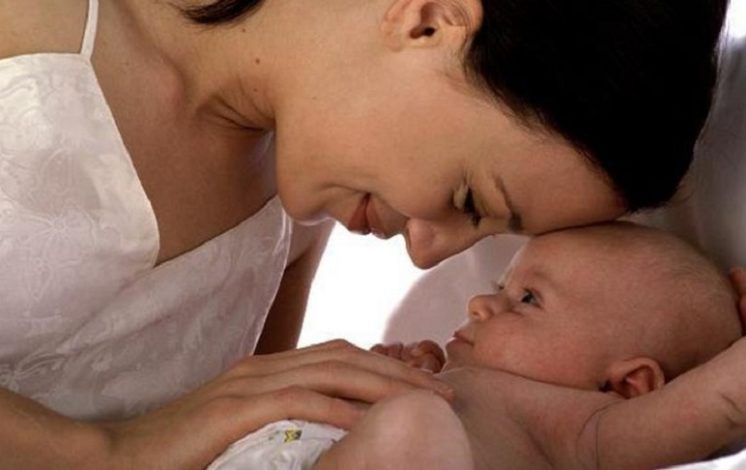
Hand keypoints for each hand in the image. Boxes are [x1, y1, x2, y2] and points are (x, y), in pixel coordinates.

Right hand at [98, 340, 452, 468]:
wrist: (122, 457)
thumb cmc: (186, 450)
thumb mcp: (246, 430)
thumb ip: (285, 422)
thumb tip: (333, 433)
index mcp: (269, 369)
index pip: (341, 356)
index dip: (386, 368)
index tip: (423, 388)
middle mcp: (264, 367)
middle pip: (348, 357)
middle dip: (399, 374)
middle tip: (443, 392)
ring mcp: (250, 384)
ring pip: (333, 373)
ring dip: (384, 387)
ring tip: (424, 403)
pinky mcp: (236, 408)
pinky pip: (299, 402)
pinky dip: (339, 410)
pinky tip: (369, 423)